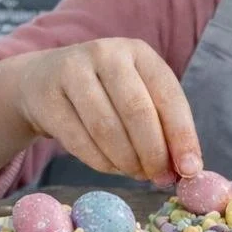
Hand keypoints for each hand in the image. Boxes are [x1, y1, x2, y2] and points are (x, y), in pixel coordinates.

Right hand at [12, 39, 202, 184]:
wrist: (41, 82)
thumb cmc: (104, 94)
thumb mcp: (137, 96)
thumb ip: (163, 127)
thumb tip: (187, 169)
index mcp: (139, 52)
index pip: (169, 97)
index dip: (182, 136)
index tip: (190, 170)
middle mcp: (106, 54)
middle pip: (137, 112)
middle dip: (153, 153)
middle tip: (159, 178)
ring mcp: (73, 72)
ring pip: (107, 129)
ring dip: (127, 162)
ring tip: (137, 173)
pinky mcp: (47, 98)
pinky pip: (80, 142)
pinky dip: (101, 163)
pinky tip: (112, 167)